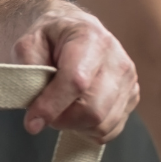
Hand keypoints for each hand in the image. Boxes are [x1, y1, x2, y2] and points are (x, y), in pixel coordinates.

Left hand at [12, 3, 138, 143]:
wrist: (78, 32)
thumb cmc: (51, 39)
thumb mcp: (29, 43)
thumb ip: (27, 68)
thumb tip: (33, 102)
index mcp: (90, 38)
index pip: (76, 80)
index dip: (52, 105)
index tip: (32, 122)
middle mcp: (117, 59)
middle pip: (92, 109)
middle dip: (62, 119)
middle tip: (44, 113)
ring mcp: (129, 80)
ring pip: (101, 123)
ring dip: (74, 125)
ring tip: (61, 108)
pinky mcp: (132, 97)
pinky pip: (110, 129)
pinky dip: (88, 129)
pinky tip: (76, 113)